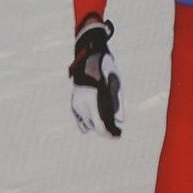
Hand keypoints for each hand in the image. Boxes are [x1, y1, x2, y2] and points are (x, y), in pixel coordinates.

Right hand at [68, 19, 121, 137]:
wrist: (89, 57)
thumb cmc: (106, 69)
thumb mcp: (116, 84)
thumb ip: (118, 104)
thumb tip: (118, 121)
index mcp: (93, 99)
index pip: (101, 126)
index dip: (110, 133)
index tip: (118, 135)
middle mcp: (82, 104)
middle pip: (95, 126)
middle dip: (107, 130)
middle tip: (117, 131)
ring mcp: (76, 104)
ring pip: (87, 125)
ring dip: (98, 125)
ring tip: (109, 124)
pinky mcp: (73, 103)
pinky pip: (80, 120)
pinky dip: (88, 123)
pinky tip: (96, 122)